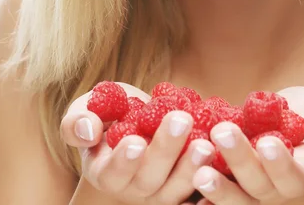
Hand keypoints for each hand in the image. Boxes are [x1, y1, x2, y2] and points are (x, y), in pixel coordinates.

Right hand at [60, 82, 214, 203]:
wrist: (135, 123)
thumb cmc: (107, 115)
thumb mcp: (85, 110)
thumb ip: (78, 121)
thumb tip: (88, 130)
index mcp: (105, 172)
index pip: (113, 173)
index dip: (124, 160)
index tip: (135, 141)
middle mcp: (134, 189)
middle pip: (150, 179)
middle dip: (166, 150)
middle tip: (181, 119)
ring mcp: (162, 194)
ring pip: (177, 190)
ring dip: (192, 167)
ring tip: (206, 142)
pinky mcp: (186, 190)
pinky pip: (200, 191)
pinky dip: (213, 179)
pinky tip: (224, 162)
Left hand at [185, 87, 303, 204]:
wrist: (280, 117)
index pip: (294, 175)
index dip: (280, 162)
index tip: (267, 142)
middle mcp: (277, 189)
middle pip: (259, 186)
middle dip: (241, 160)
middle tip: (222, 133)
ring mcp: (251, 193)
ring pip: (236, 200)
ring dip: (218, 188)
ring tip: (200, 170)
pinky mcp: (229, 187)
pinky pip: (216, 199)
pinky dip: (202, 199)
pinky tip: (186, 191)